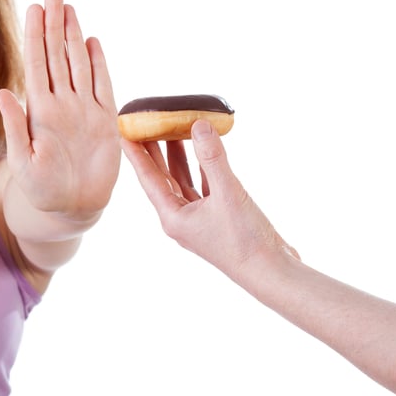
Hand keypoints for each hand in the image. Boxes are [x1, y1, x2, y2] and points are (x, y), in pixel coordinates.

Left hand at [0, 0, 119, 221]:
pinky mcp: (103, 120)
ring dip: (73, 36)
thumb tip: (2, 93)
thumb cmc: (41, 190)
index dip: (36, 36)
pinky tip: (92, 41)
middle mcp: (61, 104)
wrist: (71, 208)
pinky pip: (102, 85)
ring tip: (69, 8)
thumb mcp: (21, 161)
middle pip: (57, 56)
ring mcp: (83, 110)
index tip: (34, 8)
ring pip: (78, 64)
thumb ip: (13, 127)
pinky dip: (98, 63)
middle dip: (54, 25)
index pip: (37, 64)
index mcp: (40, 111)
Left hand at [121, 119, 297, 273]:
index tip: (124, 130)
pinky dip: (203, 167)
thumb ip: (213, 159)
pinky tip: (204, 151)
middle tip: (146, 123)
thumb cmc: (245, 240)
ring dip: (179, 156)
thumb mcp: (227, 194)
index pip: (148, 178)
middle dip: (154, 150)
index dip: (136, 153)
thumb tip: (198, 126)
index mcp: (172, 217)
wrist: (272, 272)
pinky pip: (204, 185)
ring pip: (183, 180)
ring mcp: (199, 218)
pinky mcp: (218, 217)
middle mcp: (181, 218)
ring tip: (173, 130)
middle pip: (162, 177)